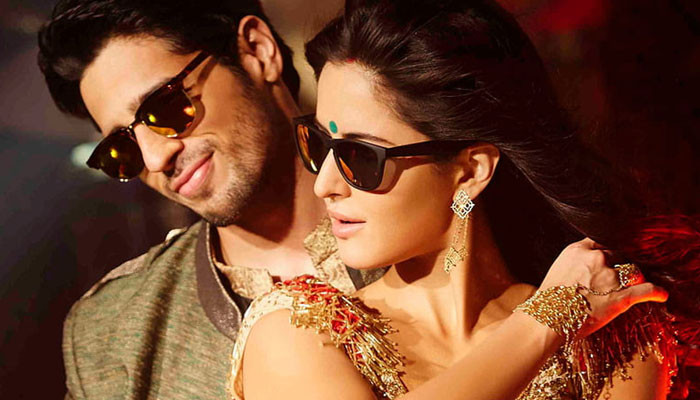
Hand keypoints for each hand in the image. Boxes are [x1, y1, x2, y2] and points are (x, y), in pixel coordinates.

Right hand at [537, 238, 667, 337]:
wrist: (546, 319)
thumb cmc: (548, 300)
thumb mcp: (558, 270)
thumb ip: (577, 262)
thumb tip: (588, 270)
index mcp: (578, 250)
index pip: (602, 243)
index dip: (608, 252)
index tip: (610, 258)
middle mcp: (596, 258)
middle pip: (619, 255)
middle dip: (620, 266)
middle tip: (618, 278)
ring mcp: (610, 277)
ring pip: (633, 271)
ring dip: (634, 279)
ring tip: (635, 286)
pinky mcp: (621, 297)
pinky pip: (646, 290)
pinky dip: (656, 292)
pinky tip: (661, 294)